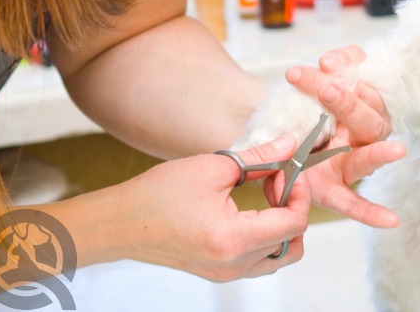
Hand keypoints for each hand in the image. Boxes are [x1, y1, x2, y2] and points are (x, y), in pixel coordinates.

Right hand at [118, 135, 310, 280]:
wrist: (119, 223)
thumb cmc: (156, 196)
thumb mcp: (213, 167)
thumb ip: (259, 158)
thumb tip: (289, 146)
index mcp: (234, 240)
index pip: (294, 223)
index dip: (300, 193)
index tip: (288, 170)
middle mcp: (234, 265)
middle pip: (294, 242)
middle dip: (295, 207)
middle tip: (278, 180)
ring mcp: (227, 273)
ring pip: (281, 255)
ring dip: (285, 224)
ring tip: (267, 195)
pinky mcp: (220, 271)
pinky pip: (261, 260)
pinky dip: (269, 236)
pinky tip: (254, 210)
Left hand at [284, 45, 405, 227]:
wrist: (268, 132)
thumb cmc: (301, 106)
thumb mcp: (315, 81)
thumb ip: (330, 68)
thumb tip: (329, 64)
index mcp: (361, 107)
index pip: (363, 85)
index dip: (348, 71)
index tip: (323, 64)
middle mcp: (360, 136)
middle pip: (368, 119)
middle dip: (350, 104)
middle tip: (329, 89)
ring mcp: (348, 164)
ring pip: (366, 158)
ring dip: (380, 155)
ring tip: (396, 152)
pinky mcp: (332, 188)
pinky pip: (352, 202)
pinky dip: (370, 212)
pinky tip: (391, 221)